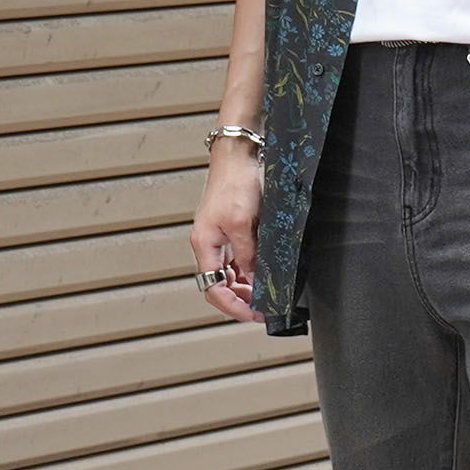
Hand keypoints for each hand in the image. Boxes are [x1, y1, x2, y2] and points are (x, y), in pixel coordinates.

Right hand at [191, 142, 265, 323]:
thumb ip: (248, 255)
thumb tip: (256, 280)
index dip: (232, 306)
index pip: (213, 289)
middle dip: (241, 300)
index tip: (253, 315)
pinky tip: (263, 275)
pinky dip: (250, 271)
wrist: (239, 155)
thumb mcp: (244, 224)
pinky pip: (238, 261)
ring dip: (246, 287)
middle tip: (264, 308)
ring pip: (229, 274)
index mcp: (204, 245)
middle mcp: (208, 244)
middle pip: (219, 285)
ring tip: (265, 294)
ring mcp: (219, 238)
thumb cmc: (236, 183)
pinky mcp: (231, 230)